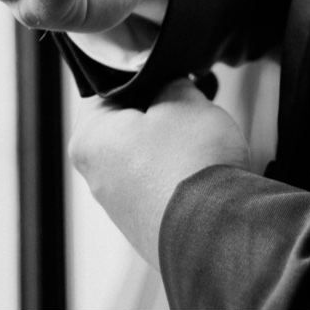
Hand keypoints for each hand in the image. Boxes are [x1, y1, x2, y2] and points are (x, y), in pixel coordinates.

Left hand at [70, 78, 252, 269]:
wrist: (220, 236)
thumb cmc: (192, 164)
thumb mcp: (184, 100)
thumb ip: (170, 83)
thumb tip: (170, 85)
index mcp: (90, 139)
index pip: (106, 88)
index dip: (141, 76)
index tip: (166, 73)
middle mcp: (96, 177)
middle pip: (126, 125)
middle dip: (160, 111)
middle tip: (189, 102)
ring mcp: (122, 208)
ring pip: (146, 156)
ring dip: (173, 143)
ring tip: (202, 138)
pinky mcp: (148, 228)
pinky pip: (161, 187)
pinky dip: (181, 174)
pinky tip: (204, 169)